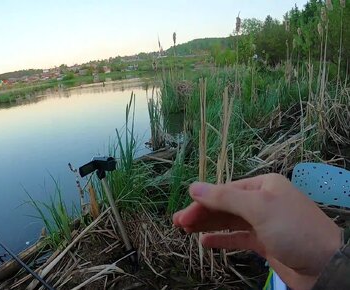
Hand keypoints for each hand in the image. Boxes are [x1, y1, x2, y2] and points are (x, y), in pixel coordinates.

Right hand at [173, 174, 341, 289]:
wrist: (326, 264)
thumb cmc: (293, 229)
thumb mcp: (258, 208)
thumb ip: (224, 197)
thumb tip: (193, 187)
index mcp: (263, 186)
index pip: (225, 191)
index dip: (202, 202)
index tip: (183, 214)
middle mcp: (262, 201)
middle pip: (224, 205)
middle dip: (201, 213)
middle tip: (177, 223)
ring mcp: (263, 223)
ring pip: (228, 221)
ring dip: (207, 225)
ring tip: (184, 230)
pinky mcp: (265, 243)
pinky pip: (237, 238)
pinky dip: (221, 239)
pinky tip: (205, 242)